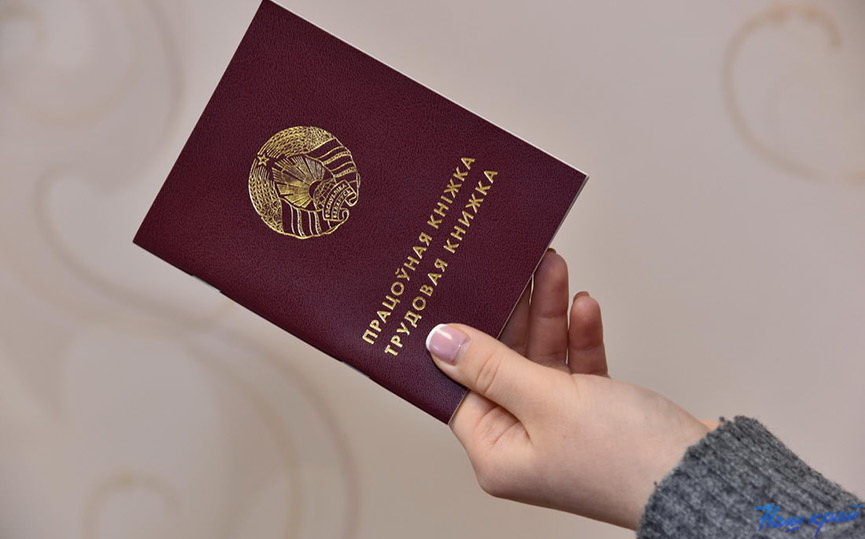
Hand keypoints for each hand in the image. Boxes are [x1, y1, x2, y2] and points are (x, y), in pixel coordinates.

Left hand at [425, 250, 714, 528]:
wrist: (703, 476)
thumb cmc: (625, 458)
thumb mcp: (545, 400)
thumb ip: (491, 365)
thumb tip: (439, 343)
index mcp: (497, 454)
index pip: (462, 386)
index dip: (463, 338)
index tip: (465, 295)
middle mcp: (523, 443)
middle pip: (505, 365)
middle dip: (518, 314)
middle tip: (520, 268)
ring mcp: (559, 429)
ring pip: (543, 360)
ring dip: (551, 316)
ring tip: (554, 269)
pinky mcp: (593, 416)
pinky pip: (576, 369)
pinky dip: (580, 339)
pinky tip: (585, 308)